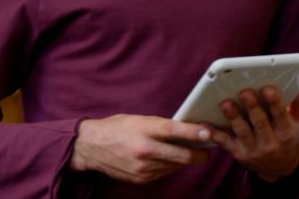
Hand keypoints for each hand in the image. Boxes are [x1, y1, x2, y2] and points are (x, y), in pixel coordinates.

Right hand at [69, 115, 211, 183]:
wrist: (91, 148)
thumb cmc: (116, 128)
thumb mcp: (137, 119)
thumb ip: (160, 125)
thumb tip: (184, 129)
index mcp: (143, 129)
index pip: (173, 131)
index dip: (192, 132)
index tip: (207, 133)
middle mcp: (144, 150)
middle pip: (180, 156)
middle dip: (198, 155)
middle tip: (207, 151)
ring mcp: (142, 168)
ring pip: (175, 166)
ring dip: (184, 160)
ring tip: (189, 152)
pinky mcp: (140, 179)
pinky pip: (164, 173)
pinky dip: (170, 166)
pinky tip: (169, 159)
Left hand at [208, 86, 298, 182]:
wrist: (279, 168)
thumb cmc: (287, 137)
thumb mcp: (298, 122)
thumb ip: (298, 103)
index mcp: (286, 132)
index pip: (281, 115)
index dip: (275, 102)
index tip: (268, 88)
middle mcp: (271, 143)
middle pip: (260, 123)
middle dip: (252, 107)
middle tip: (245, 91)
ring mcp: (253, 150)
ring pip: (242, 132)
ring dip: (233, 117)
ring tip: (226, 103)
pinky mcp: (238, 154)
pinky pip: (225, 143)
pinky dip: (214, 134)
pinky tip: (205, 124)